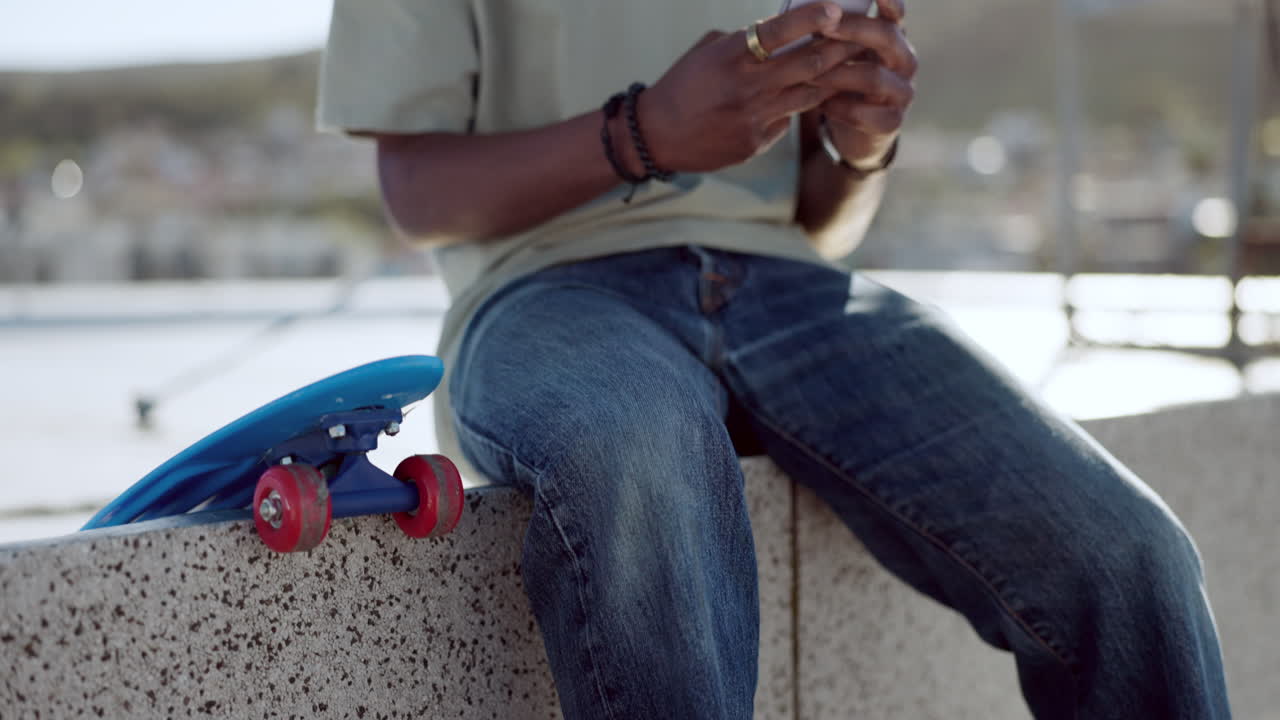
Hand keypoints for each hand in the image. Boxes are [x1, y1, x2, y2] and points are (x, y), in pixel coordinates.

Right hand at [637, 2, 864, 173]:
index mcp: (730, 57)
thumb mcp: (709, 52)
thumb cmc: (683, 85)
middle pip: (808, 65)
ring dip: (829, 79)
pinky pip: (788, 119)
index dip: (810, 19)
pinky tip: (803, 99)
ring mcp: (754, 117)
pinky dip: (797, 107)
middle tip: (860, 37)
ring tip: (846, 66)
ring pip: (809, 94)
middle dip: (839, 49)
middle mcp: (746, 87)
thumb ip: (745, 42)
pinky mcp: (756, 141)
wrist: (657, 136)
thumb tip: (783, 31)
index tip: (834, 10)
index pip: (776, 32)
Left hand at [809, 0, 916, 167]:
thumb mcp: (841, 54)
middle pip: (887, 36)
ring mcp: (903, 91)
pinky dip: (839, 108)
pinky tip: (822, 106)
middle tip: (823, 27)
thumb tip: (809, 13)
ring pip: (873, 77)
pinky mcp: (893, 121)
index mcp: (893, 37)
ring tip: (808, 75)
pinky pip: (864, 113)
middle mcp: (905, 60)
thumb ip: (833, 34)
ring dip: (836, 74)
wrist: (856, 128)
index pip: (896, 13)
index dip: (890, 1)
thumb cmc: (844, 80)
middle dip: (853, 29)